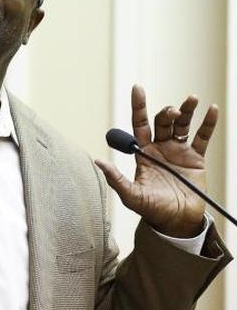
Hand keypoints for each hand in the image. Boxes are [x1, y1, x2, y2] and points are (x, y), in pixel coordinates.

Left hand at [95, 85, 218, 237]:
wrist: (176, 221)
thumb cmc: (151, 209)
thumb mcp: (131, 195)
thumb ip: (116, 178)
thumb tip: (97, 161)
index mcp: (143, 153)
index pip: (139, 124)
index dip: (138, 106)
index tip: (137, 88)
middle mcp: (160, 148)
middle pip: (162, 122)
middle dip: (167, 113)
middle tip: (172, 113)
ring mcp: (179, 151)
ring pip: (183, 124)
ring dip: (186, 110)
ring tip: (192, 99)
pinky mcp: (197, 158)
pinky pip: (203, 137)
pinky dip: (208, 123)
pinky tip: (211, 109)